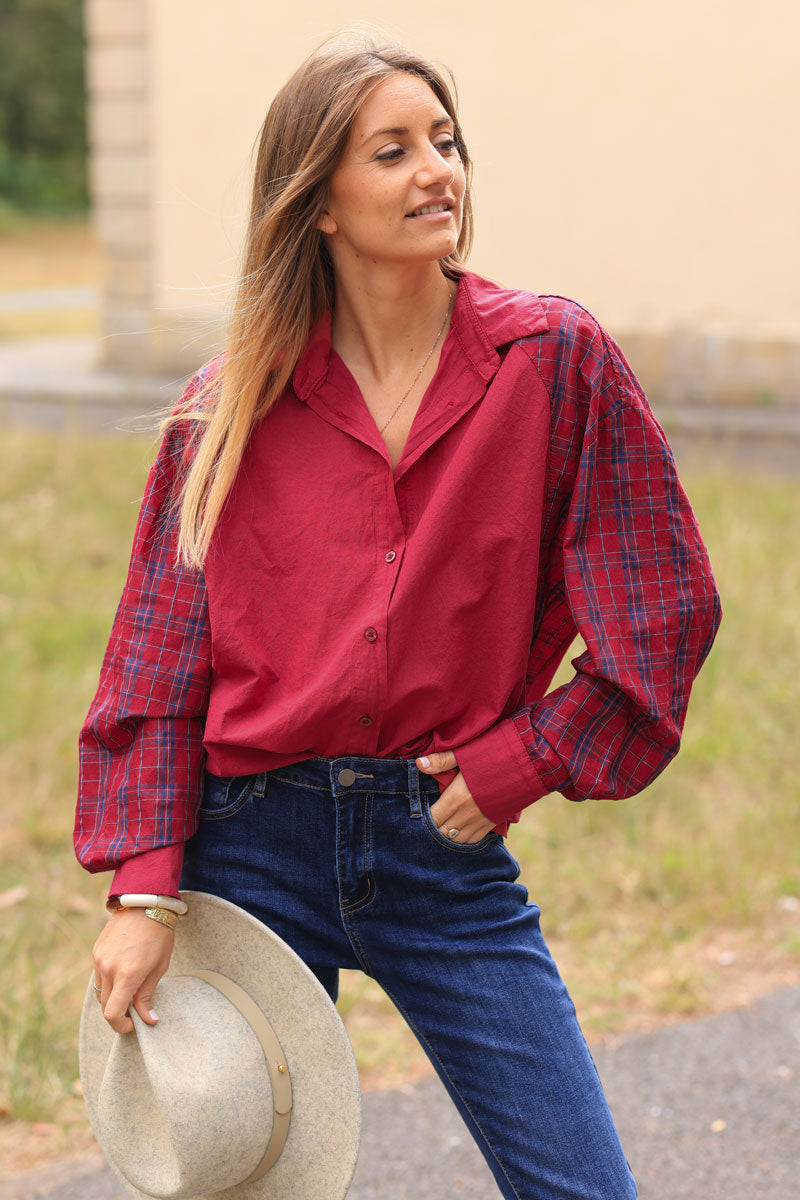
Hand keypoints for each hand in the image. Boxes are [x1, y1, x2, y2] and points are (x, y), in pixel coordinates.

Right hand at [92, 908, 173, 1033]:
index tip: (133, 1024)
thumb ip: (148, 994)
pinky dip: (109, 981)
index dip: (121, 1026)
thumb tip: (148, 1020)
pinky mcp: (96, 951)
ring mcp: (99, 959)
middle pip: (105, 1006)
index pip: (113, 1014)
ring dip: (113, 997)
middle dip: (118, 1013)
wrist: (145, 903)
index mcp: (127, 975)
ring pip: (101, 991)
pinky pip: (99, 975)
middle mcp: (108, 968)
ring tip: (131, 987)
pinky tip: (124, 971)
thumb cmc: (159, 935)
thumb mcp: (160, 966)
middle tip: (135, 1009)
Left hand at [416, 751, 496, 843]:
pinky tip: (459, 831)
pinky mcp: (493, 823)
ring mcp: (481, 821)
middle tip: (427, 822)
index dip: (423, 819)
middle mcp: (468, 814)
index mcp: (457, 798)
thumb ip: (442, 761)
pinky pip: (474, 840)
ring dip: (447, 835)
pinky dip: (463, 839)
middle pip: (442, 832)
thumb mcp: (465, 754)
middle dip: (433, 829)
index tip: (418, 814)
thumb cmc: (495, 755)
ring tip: (442, 828)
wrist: (528, 764)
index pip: (433, 818)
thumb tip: (419, 764)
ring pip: (457, 840)